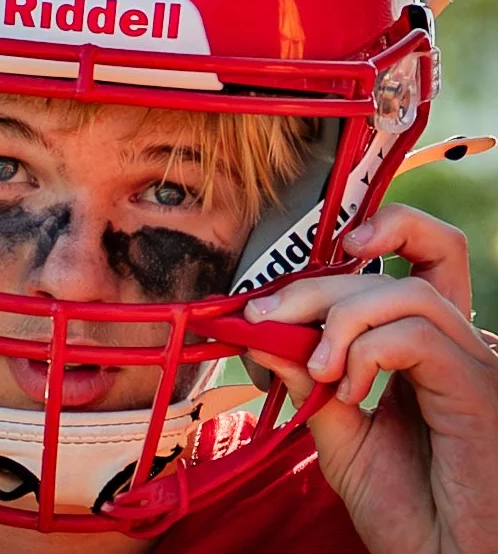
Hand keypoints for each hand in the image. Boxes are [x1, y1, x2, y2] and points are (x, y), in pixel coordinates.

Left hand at [243, 204, 497, 553]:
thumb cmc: (400, 505)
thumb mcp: (334, 426)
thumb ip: (303, 372)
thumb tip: (259, 328)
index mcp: (426, 345)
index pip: (422, 257)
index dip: (383, 230)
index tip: (319, 255)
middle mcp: (455, 344)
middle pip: (396, 270)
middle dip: (316, 286)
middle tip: (264, 316)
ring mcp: (472, 363)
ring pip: (403, 293)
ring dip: (338, 316)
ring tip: (314, 365)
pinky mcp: (478, 388)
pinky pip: (414, 335)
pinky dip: (364, 351)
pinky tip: (345, 389)